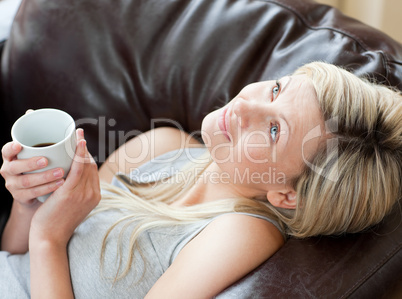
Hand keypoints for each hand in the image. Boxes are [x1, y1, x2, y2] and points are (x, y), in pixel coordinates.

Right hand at [0, 142, 64, 208]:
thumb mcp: (38, 156)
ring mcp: (13, 185)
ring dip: (44, 177)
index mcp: (11, 157)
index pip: (6, 151)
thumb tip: (74, 134)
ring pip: (26, 181)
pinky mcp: (20, 197)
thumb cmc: (39, 168)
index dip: (11, 148)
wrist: (35, 193)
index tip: (19, 145)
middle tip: (46, 160)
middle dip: (30, 163)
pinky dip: (48, 187)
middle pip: (15, 167)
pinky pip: (34, 192)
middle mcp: (8, 171)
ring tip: (60, 172)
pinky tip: (60, 183)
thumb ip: (47, 147)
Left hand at [29, 129, 100, 246]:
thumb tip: (68, 181)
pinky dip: (78, 154)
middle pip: (91, 165)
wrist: (50, 238)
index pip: (93, 171)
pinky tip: (76, 144)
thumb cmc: (56, 223)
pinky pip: (78, 169)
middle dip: (85, 148)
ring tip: (76, 134)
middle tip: (78, 134)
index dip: (88, 156)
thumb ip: (75, 194)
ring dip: (82, 147)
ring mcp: (84, 194)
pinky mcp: (72, 193)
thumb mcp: (71, 208)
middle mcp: (92, 194)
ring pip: (86, 164)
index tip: (81, 145)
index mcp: (95, 197)